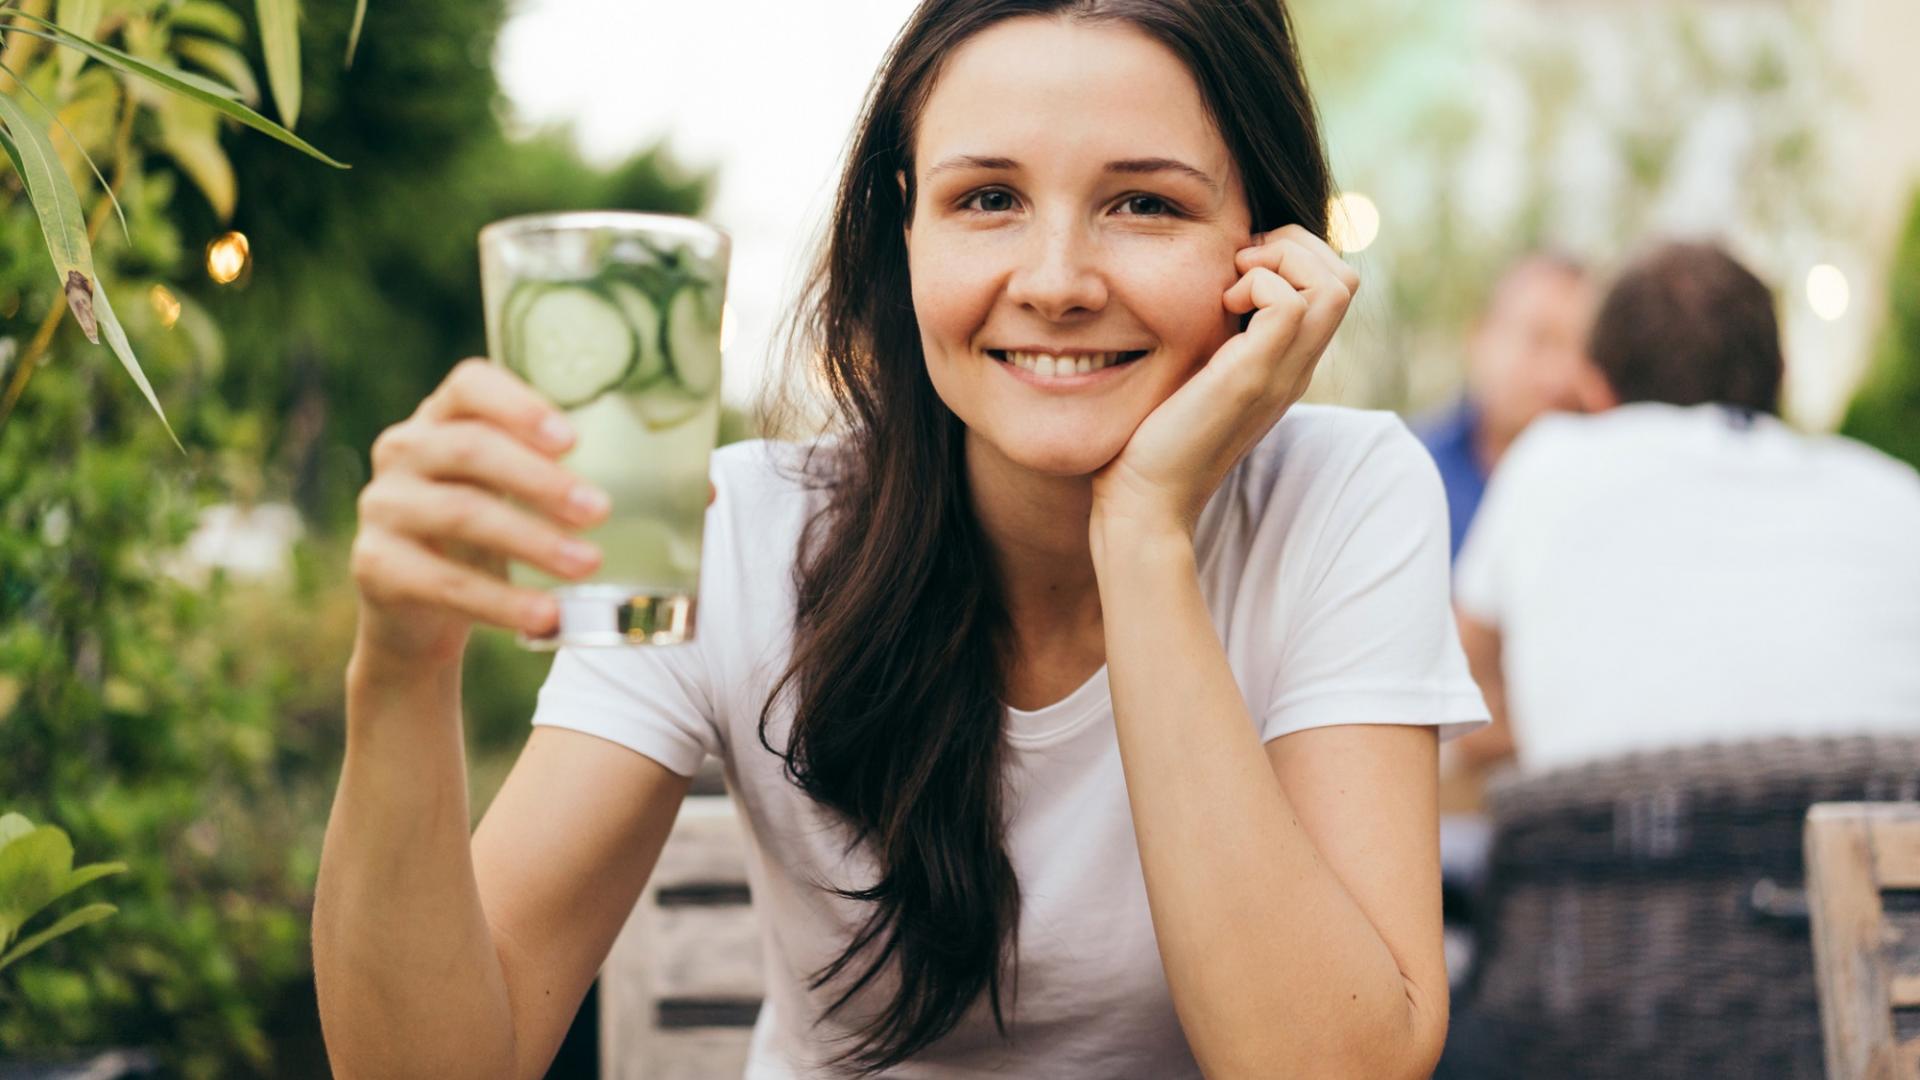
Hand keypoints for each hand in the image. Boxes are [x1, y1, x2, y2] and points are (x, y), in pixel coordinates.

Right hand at [349, 358, 609, 669]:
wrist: (422, 615)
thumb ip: (599, 482)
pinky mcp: (376, 566)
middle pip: (470, 448)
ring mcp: (384, 506)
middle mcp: (405, 450)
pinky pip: (443, 582)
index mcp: (446, 417)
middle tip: (601, 509)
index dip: (519, 404)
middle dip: (540, 479)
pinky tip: (547, 617)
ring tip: (588, 565)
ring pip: (462, 513)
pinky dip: (502, 602)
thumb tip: (706, 490)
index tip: (571, 438)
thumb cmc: (494, 537)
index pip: (471, 384)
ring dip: (532, 540)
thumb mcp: (531, 500)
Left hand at [1091, 224, 1357, 541]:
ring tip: (1231, 285)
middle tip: (1237, 268)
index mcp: (1287, 364)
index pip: (1333, 286)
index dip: (1292, 255)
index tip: (1236, 269)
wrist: (1146, 498)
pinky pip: (1290, 303)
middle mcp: (1296, 368)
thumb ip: (1215, 338)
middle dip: (1292, 246)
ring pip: (1334, 284)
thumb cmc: (1155, 438)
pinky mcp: (1253, 377)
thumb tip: (1208, 291)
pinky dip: (1258, 283)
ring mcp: (1281, 373)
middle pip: (1344, 278)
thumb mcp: (1196, 373)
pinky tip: (1220, 305)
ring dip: (1279, 261)